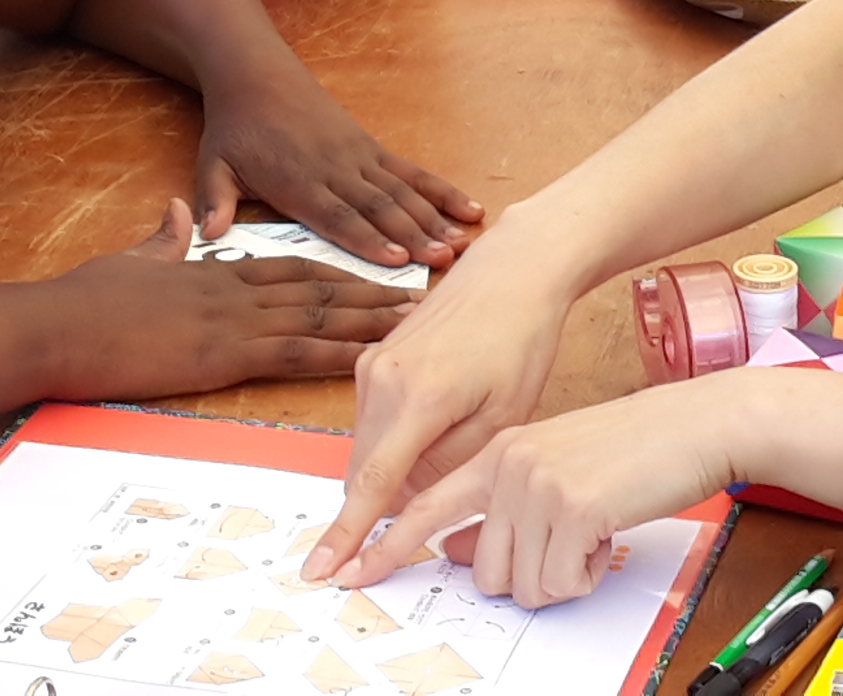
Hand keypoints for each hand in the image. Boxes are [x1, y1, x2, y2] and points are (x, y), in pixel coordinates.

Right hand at [40, 199, 421, 400]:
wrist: (56, 325)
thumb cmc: (84, 301)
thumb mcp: (133, 262)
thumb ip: (164, 240)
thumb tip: (183, 212)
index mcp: (215, 273)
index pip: (292, 269)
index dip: (339, 273)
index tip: (375, 273)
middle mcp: (234, 292)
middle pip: (319, 289)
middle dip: (372, 293)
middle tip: (421, 297)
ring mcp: (232, 322)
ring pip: (317, 316)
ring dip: (368, 320)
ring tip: (413, 323)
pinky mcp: (222, 353)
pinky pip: (292, 351)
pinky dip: (334, 352)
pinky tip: (367, 359)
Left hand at [197, 69, 481, 268]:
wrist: (257, 75)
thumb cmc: (236, 127)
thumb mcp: (214, 164)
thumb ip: (215, 201)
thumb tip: (207, 235)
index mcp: (297, 181)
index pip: (336, 215)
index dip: (367, 238)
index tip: (396, 259)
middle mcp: (335, 170)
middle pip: (379, 207)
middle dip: (413, 234)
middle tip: (443, 259)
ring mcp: (359, 157)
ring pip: (402, 191)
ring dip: (433, 218)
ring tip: (460, 243)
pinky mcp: (371, 147)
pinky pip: (411, 171)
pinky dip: (440, 190)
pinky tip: (468, 208)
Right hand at [301, 223, 573, 580]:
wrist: (510, 273)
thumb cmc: (519, 341)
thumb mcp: (502, 417)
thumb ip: (450, 466)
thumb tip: (407, 503)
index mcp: (419, 398)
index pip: (373, 485)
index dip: (348, 534)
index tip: (324, 570)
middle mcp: (383, 379)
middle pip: (363, 471)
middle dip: (378, 505)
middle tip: (411, 518)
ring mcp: (372, 364)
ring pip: (367, 446)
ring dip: (392, 469)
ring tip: (451, 447)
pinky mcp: (373, 357)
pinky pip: (372, 420)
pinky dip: (393, 440)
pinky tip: (436, 426)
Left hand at [332, 377, 744, 603]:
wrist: (694, 425)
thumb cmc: (633, 449)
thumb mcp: (553, 470)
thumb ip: (502, 507)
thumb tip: (461, 553)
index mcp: (495, 451)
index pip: (422, 507)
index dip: (380, 546)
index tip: (342, 573)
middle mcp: (506, 463)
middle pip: (482, 569)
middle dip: (529, 576)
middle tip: (570, 546)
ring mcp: (535, 482)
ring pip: (519, 583)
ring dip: (560, 578)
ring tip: (592, 535)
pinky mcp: (571, 505)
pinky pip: (559, 583)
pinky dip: (586, 577)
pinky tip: (607, 538)